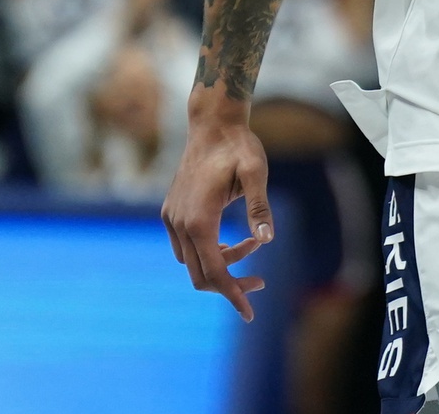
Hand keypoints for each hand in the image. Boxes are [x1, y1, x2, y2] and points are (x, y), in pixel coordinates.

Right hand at [160, 105, 273, 320]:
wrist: (212, 125)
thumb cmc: (239, 147)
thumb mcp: (256, 172)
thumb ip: (259, 206)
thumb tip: (267, 239)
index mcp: (199, 220)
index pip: (214, 272)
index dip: (232, 294)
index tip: (249, 314)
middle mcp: (179, 223)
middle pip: (201, 273)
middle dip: (230, 284)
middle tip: (261, 282)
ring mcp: (171, 218)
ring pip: (192, 262)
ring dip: (220, 265)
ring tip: (251, 247)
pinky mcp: (170, 212)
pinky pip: (185, 247)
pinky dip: (207, 252)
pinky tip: (230, 242)